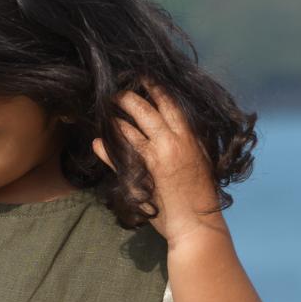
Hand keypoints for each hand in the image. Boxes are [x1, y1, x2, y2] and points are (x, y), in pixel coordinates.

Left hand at [98, 88, 221, 242]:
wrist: (196, 223)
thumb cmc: (202, 194)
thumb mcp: (202, 159)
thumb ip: (191, 139)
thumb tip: (180, 123)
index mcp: (188, 136)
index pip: (168, 103)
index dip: (154, 88)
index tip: (143, 77)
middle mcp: (170, 141)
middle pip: (144, 110)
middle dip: (127, 97)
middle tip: (116, 92)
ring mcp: (154, 157)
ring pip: (128, 129)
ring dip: (115, 119)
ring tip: (106, 112)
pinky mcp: (140, 175)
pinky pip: (117, 156)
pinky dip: (105, 148)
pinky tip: (98, 142)